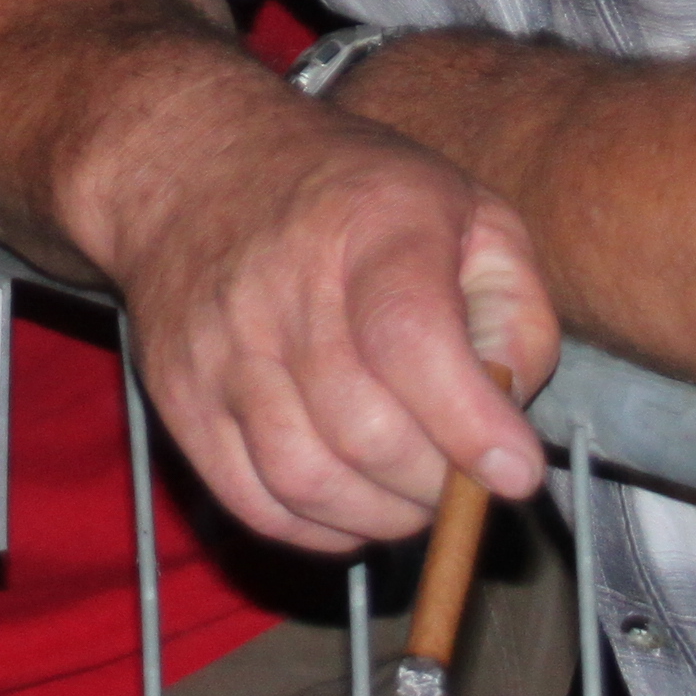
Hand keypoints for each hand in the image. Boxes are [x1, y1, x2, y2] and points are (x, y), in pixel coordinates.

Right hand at [83, 84, 557, 557]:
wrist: (197, 168)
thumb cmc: (352, 197)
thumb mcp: (466, 211)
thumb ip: (513, 308)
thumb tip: (508, 409)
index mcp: (370, 222)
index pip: (411, 337)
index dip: (469, 421)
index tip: (515, 471)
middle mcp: (282, 283)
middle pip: (363, 428)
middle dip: (435, 485)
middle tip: (463, 482)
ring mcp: (220, 345)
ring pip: (305, 479)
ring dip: (380, 515)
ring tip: (411, 494)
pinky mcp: (180, 395)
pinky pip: (252, 500)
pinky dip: (317, 527)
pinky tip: (354, 502)